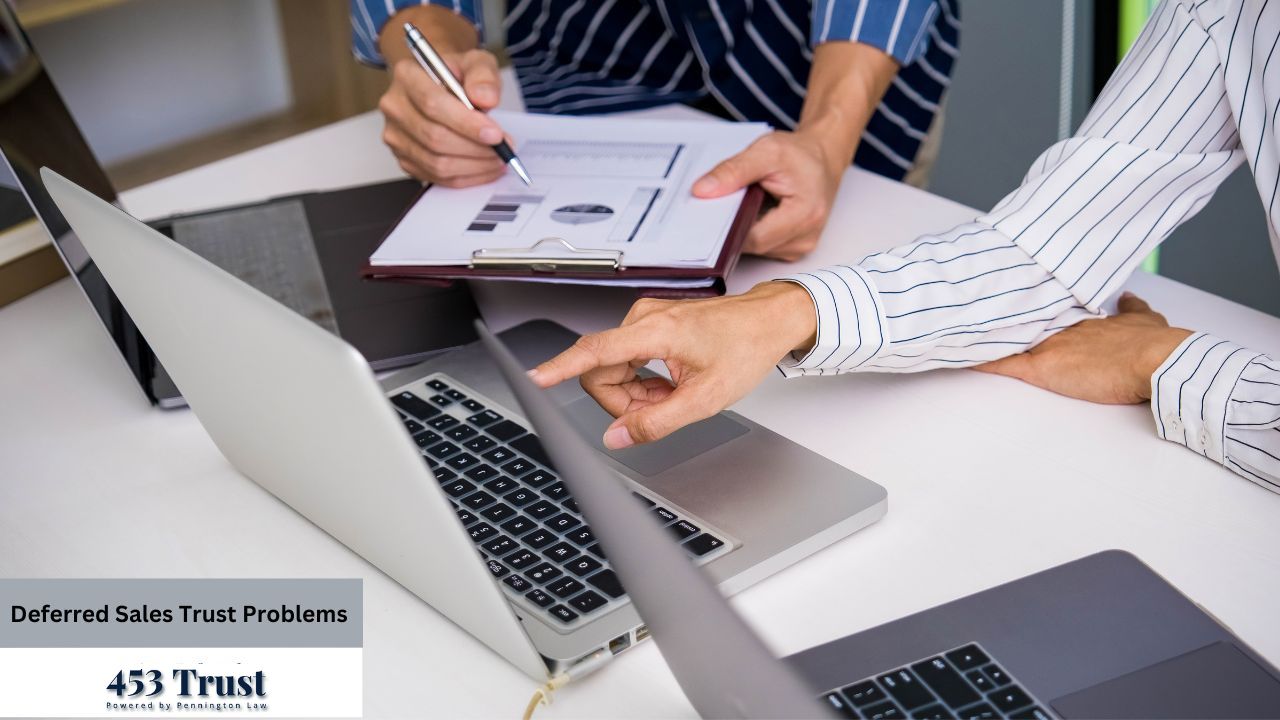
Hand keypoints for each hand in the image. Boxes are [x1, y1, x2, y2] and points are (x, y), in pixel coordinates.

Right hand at [378, 49, 507, 186]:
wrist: (441, 86)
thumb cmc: (457, 75)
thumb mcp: (476, 62)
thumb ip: (483, 76)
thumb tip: (486, 98)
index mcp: (407, 76)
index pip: (433, 104)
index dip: (467, 123)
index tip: (495, 134)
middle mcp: (395, 107)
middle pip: (434, 137)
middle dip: (475, 148)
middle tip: (503, 149)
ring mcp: (396, 136)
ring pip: (436, 163)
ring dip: (474, 165)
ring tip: (498, 159)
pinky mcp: (404, 159)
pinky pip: (437, 177)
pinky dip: (466, 177)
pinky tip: (485, 167)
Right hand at [529, 282, 817, 448]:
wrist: (769, 320)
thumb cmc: (745, 348)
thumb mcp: (705, 398)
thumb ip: (656, 422)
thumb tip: (617, 438)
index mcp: (654, 331)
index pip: (593, 352)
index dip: (559, 368)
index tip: (533, 378)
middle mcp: (642, 318)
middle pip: (600, 372)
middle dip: (624, 401)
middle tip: (662, 409)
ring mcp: (644, 319)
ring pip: (613, 369)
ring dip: (636, 393)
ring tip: (674, 394)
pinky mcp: (648, 324)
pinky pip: (626, 361)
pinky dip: (644, 381)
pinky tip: (671, 384)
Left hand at [692, 130, 844, 260]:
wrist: (822, 158)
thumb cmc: (800, 154)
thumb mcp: (766, 151)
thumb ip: (733, 171)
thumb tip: (702, 191)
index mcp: (805, 215)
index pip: (754, 238)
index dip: (728, 226)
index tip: (709, 211)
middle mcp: (805, 238)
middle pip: (752, 245)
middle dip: (733, 226)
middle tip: (724, 202)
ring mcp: (799, 247)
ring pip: (755, 248)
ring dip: (743, 228)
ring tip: (745, 202)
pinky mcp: (792, 248)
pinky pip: (762, 246)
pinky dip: (751, 230)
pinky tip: (752, 211)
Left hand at [976, 293, 1192, 403]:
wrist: (1154, 359)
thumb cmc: (1152, 344)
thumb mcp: (1144, 319)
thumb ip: (1132, 308)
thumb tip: (1128, 297)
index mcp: (1079, 317)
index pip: (1043, 309)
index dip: (1024, 306)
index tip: (1005, 298)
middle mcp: (1058, 326)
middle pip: (1019, 318)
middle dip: (996, 315)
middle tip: (968, 306)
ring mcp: (1047, 345)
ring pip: (1007, 338)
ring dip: (984, 334)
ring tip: (954, 327)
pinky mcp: (1042, 367)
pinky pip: (1004, 363)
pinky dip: (983, 360)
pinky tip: (961, 357)